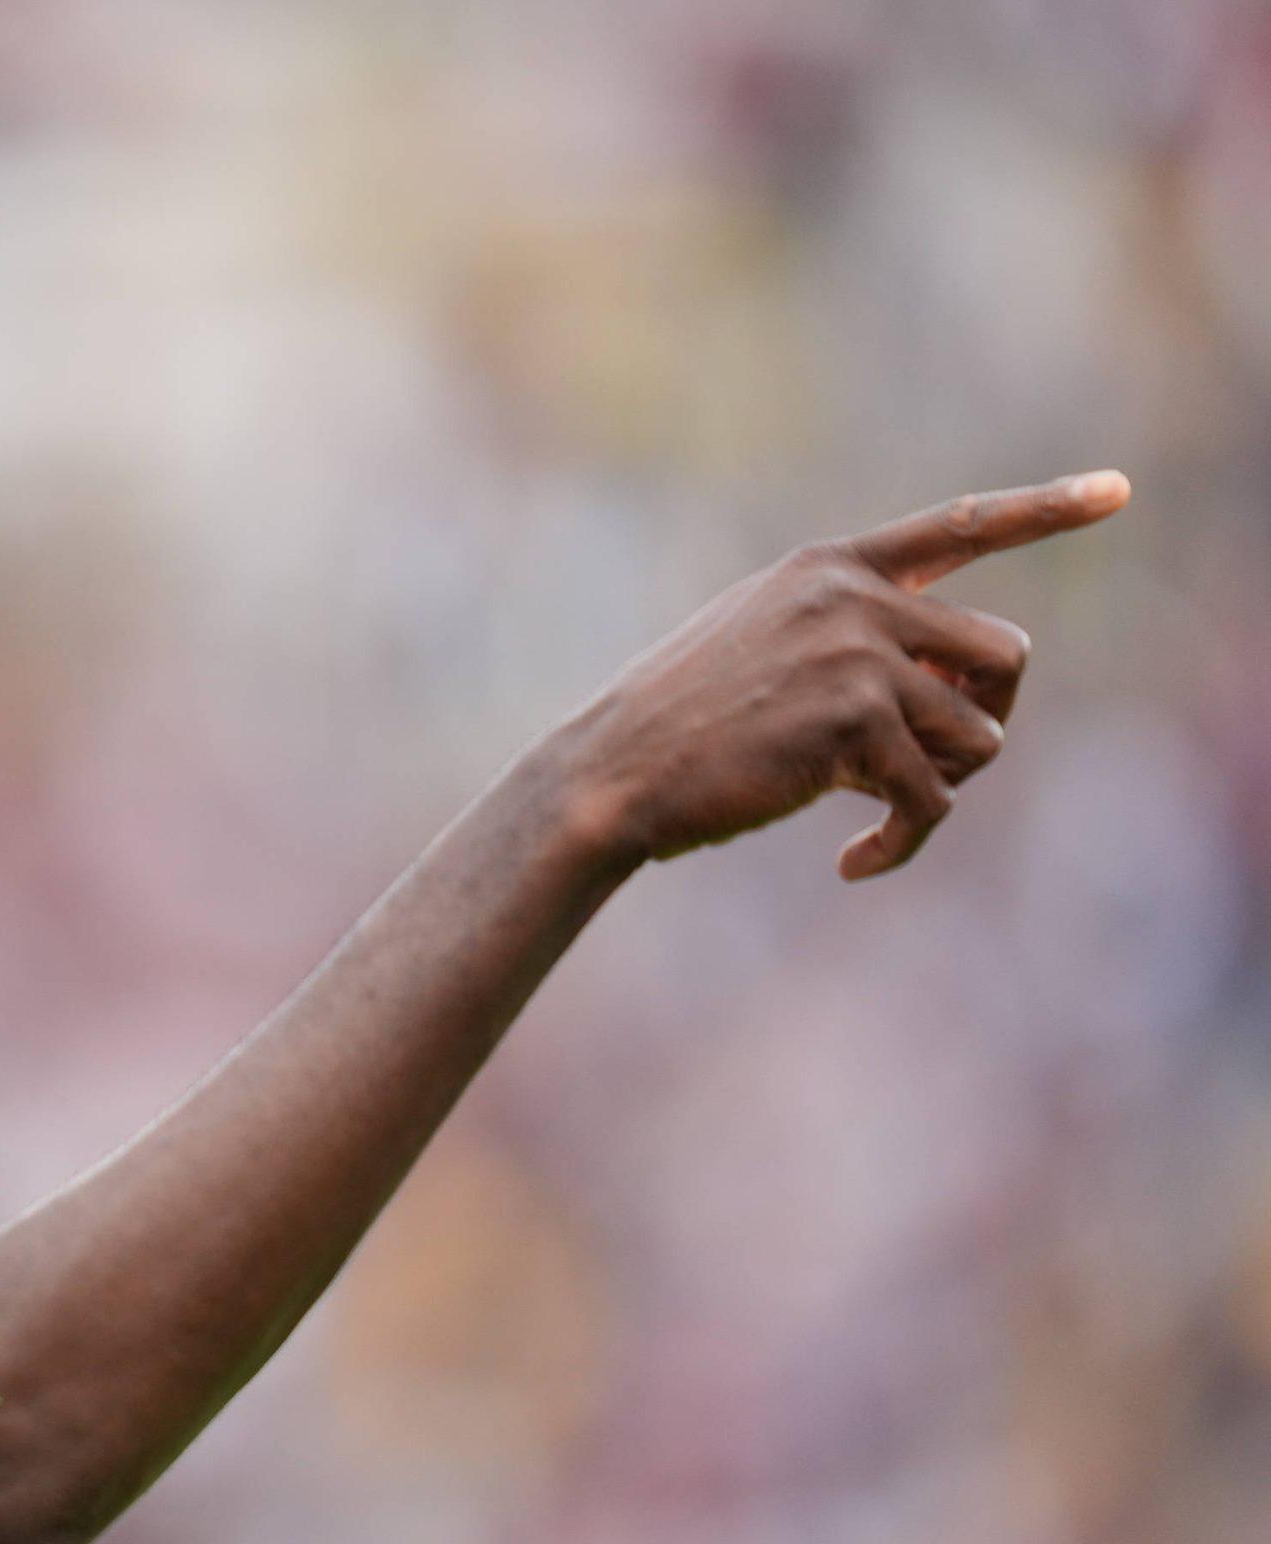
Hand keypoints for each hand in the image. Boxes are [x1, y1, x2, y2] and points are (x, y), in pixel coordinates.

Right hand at [558, 471, 1130, 879]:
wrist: (611, 772)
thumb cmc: (680, 726)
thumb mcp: (763, 649)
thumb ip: (855, 641)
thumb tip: (970, 704)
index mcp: (830, 566)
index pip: (960, 525)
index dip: (1048, 506)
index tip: (1121, 490)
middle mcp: (854, 597)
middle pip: (1006, 655)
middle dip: (984, 722)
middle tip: (929, 768)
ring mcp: (859, 655)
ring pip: (981, 736)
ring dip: (944, 787)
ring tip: (875, 814)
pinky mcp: (857, 723)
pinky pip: (932, 801)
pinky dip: (902, 843)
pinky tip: (853, 863)